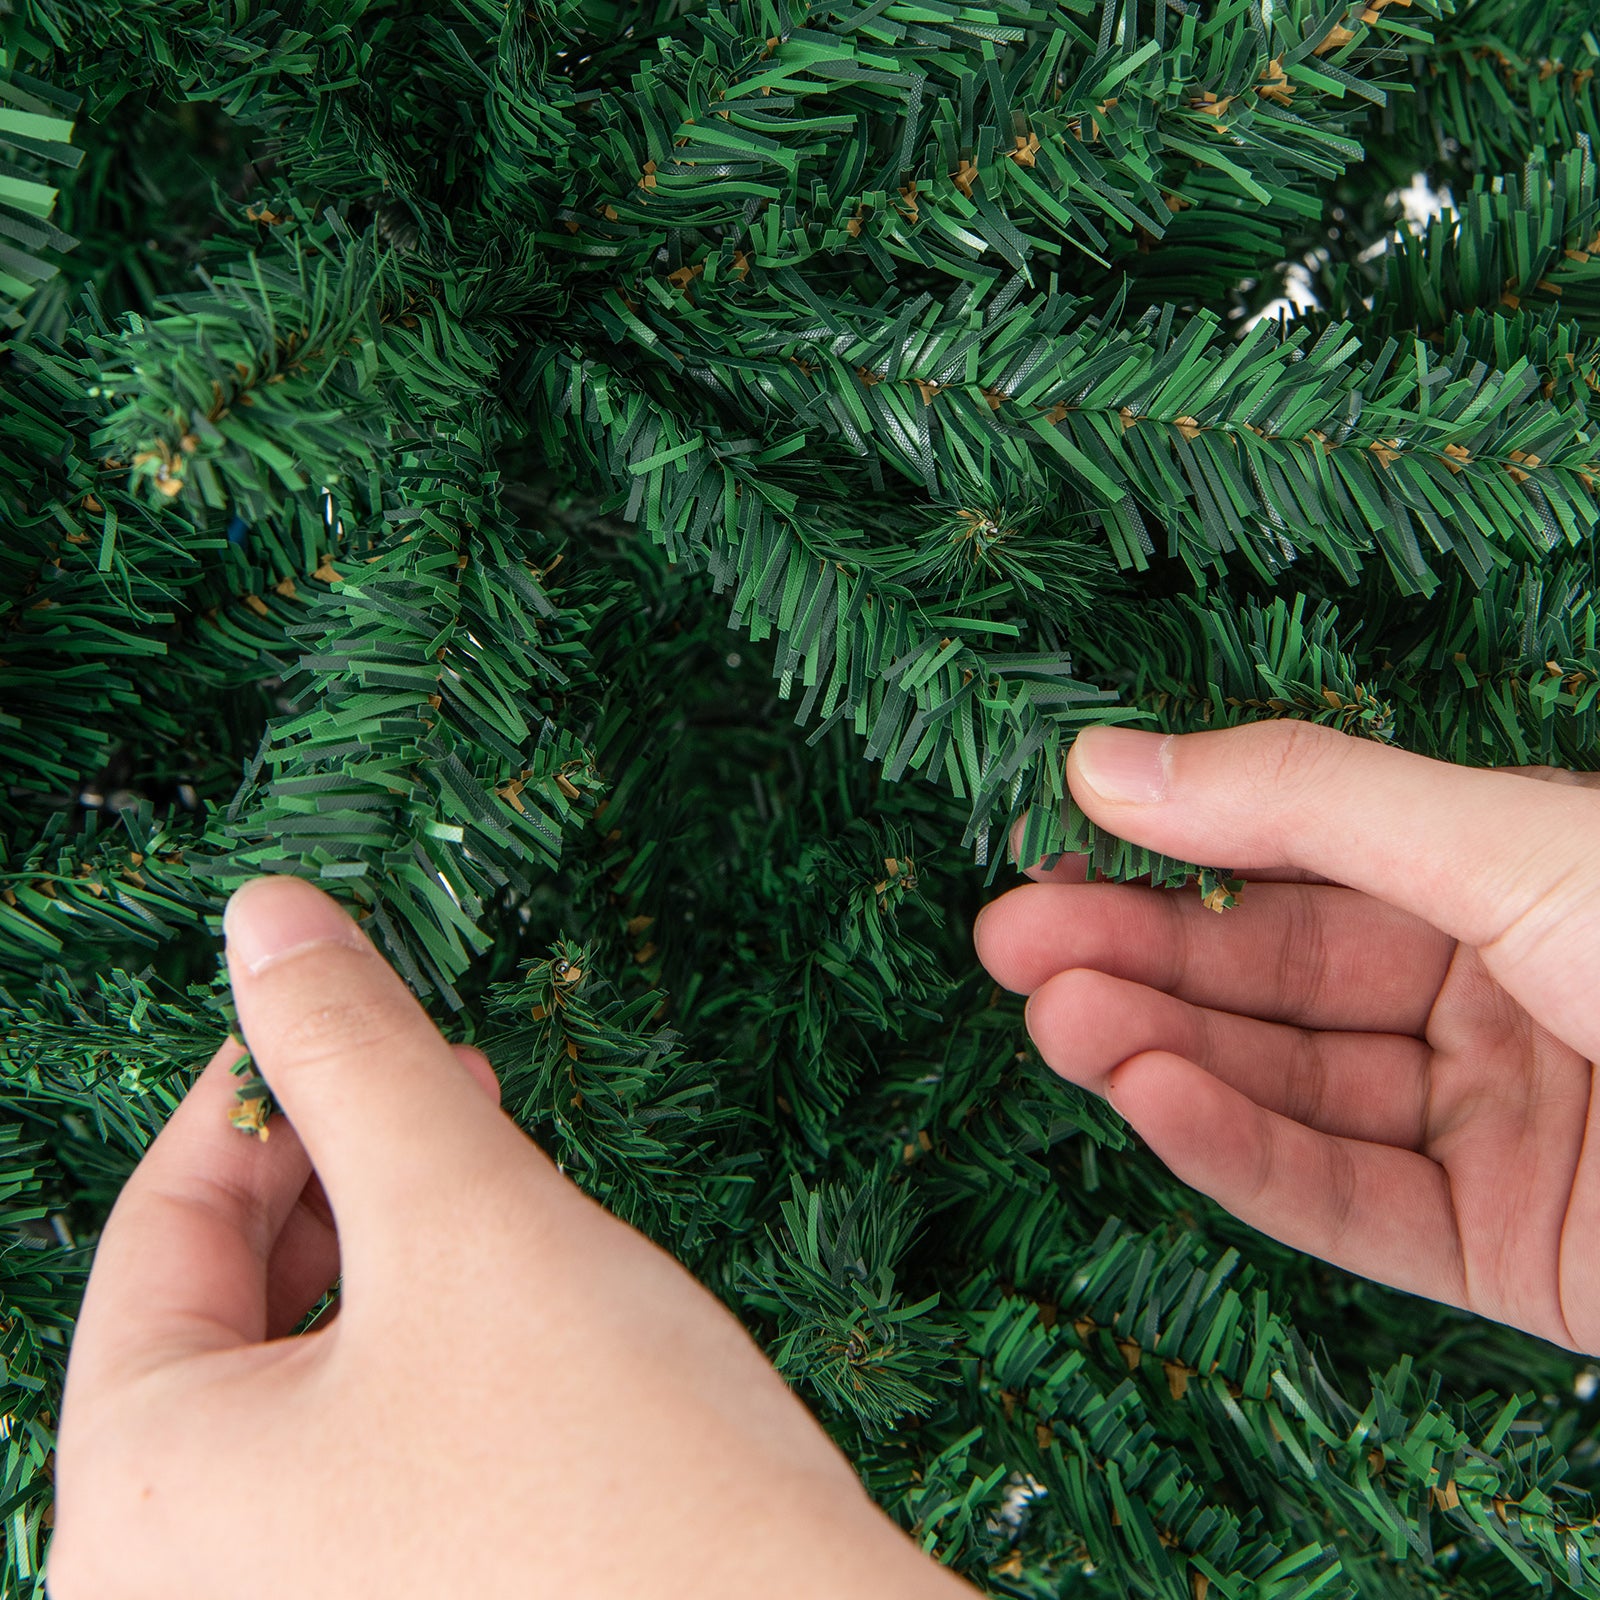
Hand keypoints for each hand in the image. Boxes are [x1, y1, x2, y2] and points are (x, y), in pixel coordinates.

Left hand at [50, 877, 969, 1599]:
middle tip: (440, 1088)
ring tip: (483, 1187)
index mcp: (143, 1501)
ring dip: (381, 1256)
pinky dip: (410, 1353)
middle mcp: (175, 1588)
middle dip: (331, 1175)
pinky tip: (503, 1309)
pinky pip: (351, 1456)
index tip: (340, 1008)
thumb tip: (266, 914)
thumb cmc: (623, 1467)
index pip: (157, 1230)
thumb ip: (353, 1053)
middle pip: (219, 1310)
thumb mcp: (467, 1218)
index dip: (257, 1092)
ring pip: (295, 1377)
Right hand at [975, 721, 1599, 1353]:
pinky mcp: (1511, 1256)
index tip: (1056, 843)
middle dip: (1138, 959)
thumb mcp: (1502, 840)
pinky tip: (1145, 1096)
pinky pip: (1350, 1201)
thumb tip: (1103, 757)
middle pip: (1277, 980)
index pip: (1300, 865)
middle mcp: (1494, 998)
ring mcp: (1499, 1130)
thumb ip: (1299, 800)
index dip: (1172, 854)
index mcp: (1506, 880)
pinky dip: (1239, 1153)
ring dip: (1165, 1053)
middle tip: (1009, 943)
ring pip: (1294, 1089)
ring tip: (1054, 1017)